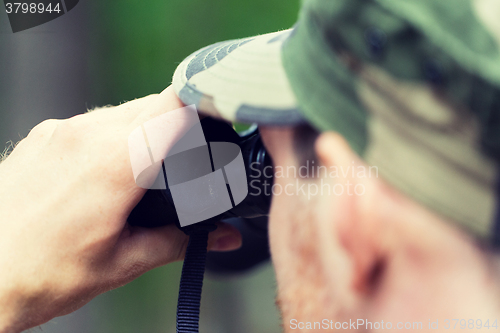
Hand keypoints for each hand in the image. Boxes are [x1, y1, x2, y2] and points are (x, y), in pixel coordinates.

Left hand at [0, 86, 241, 332]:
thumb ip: (182, 241)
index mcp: (115, 161)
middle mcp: (85, 133)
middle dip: (177, 127)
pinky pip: (91, 123)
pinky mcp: (41, 136)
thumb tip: (225, 236)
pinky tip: (103, 177)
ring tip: (141, 178)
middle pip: (153, 104)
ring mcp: (59, 131)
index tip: (217, 127)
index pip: (175, 105)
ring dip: (142, 133)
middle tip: (184, 166)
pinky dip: (110, 139)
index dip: (204, 108)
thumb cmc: (42, 276)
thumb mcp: (124, 262)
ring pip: (122, 112)